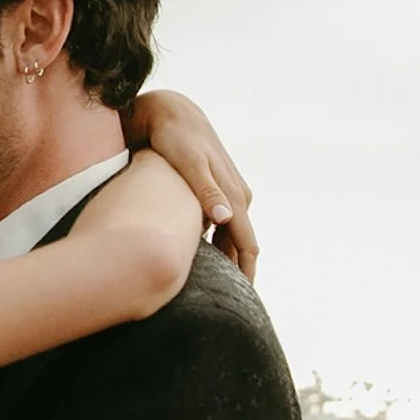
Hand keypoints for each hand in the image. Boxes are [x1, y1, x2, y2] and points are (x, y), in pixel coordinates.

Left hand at [123, 89, 257, 283]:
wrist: (171, 113)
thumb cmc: (174, 140)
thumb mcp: (188, 165)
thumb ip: (205, 192)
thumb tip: (226, 219)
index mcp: (234, 196)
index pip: (247, 244)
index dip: (246, 273)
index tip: (243, 300)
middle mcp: (238, 197)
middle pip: (242, 245)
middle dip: (239, 272)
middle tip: (230, 305)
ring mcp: (228, 194)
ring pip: (232, 237)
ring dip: (227, 260)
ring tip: (217, 290)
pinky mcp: (216, 191)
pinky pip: (221, 226)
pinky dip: (215, 244)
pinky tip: (202, 260)